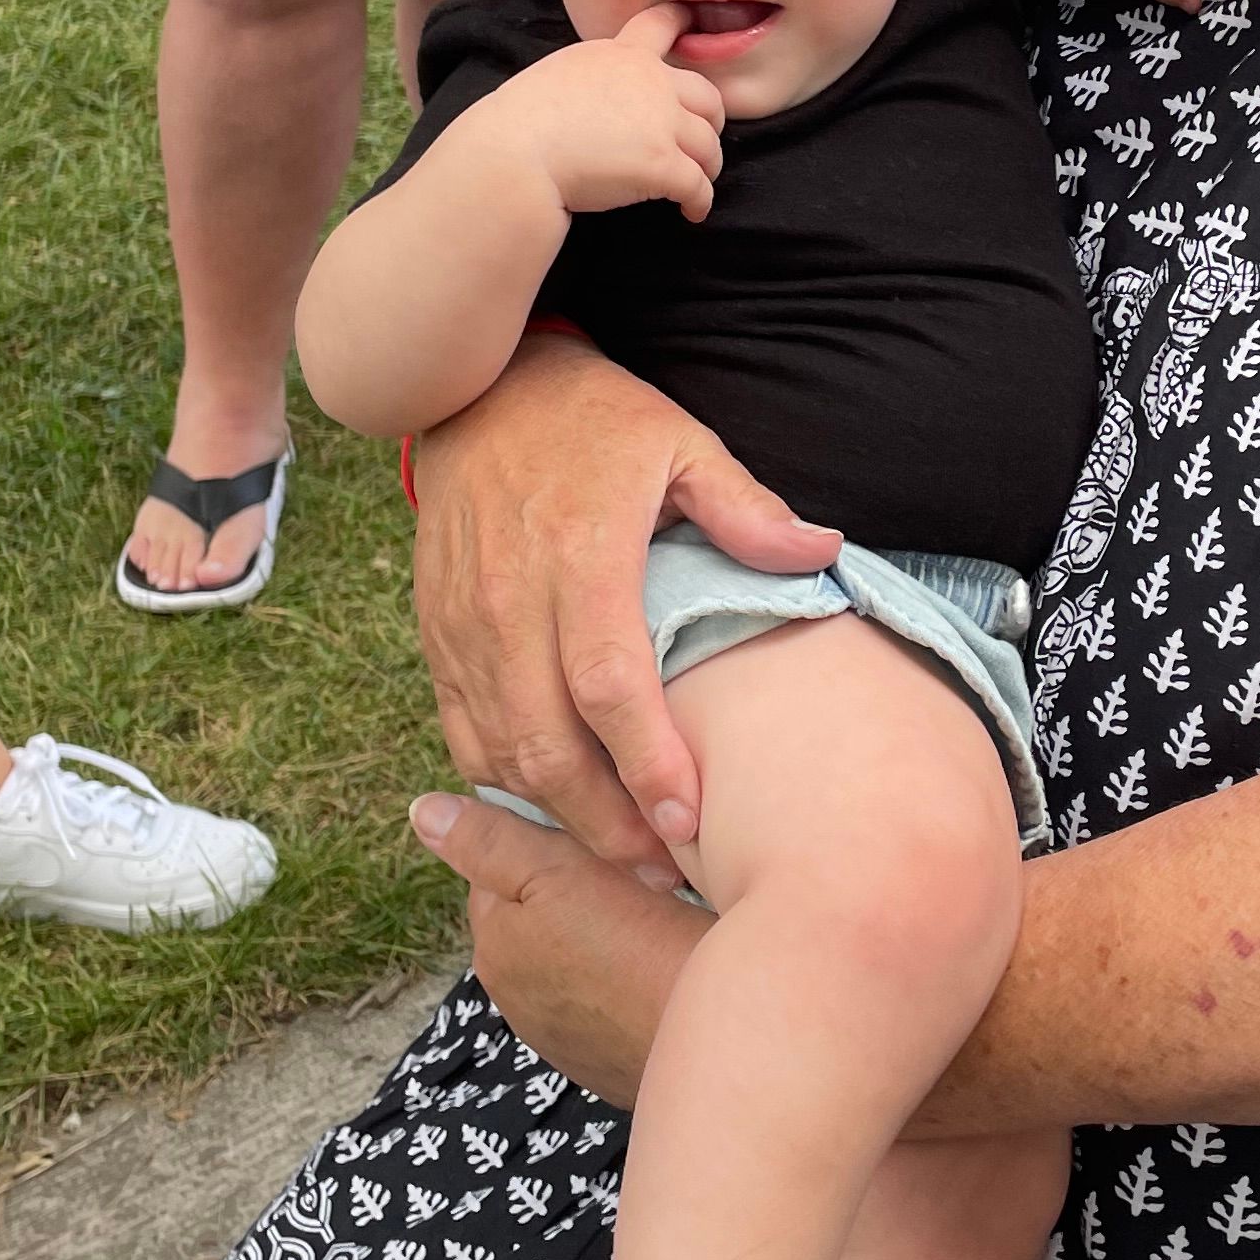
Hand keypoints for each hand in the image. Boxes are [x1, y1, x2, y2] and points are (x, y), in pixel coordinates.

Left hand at [409, 788, 700, 1093]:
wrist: (720, 1040)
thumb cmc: (641, 945)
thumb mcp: (559, 871)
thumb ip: (490, 841)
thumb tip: (422, 812)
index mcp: (496, 944)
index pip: (503, 865)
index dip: (551, 835)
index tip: (600, 827)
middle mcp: (516, 997)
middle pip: (538, 911)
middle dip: (574, 885)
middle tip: (636, 865)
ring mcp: (563, 1036)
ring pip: (574, 954)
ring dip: (602, 930)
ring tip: (658, 909)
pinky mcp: (608, 1060)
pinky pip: (607, 997)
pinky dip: (626, 974)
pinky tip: (664, 959)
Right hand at [411, 327, 839, 862]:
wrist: (473, 388)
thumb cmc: (592, 420)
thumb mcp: (679, 442)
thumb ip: (745, 507)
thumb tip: (822, 551)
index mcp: (580, 556)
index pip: (609, 683)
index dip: (647, 762)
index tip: (689, 819)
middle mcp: (511, 601)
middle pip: (547, 743)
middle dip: (605, 823)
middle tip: (665, 871)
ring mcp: (464, 626)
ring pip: (500, 752)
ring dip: (559, 817)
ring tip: (626, 858)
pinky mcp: (437, 638)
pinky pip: (463, 733)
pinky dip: (506, 782)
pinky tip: (559, 809)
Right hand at [516, 5, 724, 219]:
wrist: (514, 154)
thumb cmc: (520, 122)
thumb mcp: (560, 75)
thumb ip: (595, 78)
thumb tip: (604, 101)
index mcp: (620, 55)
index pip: (659, 26)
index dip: (681, 25)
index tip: (690, 26)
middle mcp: (650, 82)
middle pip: (707, 98)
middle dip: (710, 122)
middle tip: (700, 143)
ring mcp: (661, 123)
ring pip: (708, 145)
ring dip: (707, 166)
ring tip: (696, 184)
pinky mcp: (663, 164)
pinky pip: (698, 186)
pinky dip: (700, 202)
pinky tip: (692, 212)